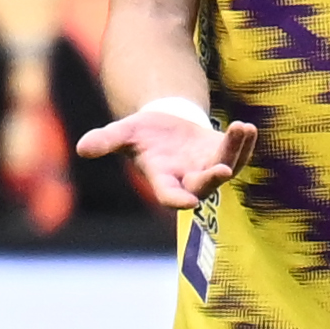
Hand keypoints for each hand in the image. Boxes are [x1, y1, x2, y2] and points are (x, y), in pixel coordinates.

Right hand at [78, 102, 254, 209]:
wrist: (165, 125)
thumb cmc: (141, 134)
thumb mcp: (122, 133)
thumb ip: (105, 141)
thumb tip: (82, 148)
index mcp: (162, 179)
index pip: (169, 195)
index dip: (178, 200)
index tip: (189, 203)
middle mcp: (188, 179)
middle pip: (203, 185)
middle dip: (212, 178)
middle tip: (222, 168)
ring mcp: (208, 168)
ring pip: (227, 166)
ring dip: (235, 151)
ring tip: (241, 129)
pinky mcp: (223, 155)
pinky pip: (238, 154)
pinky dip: (243, 142)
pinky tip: (247, 128)